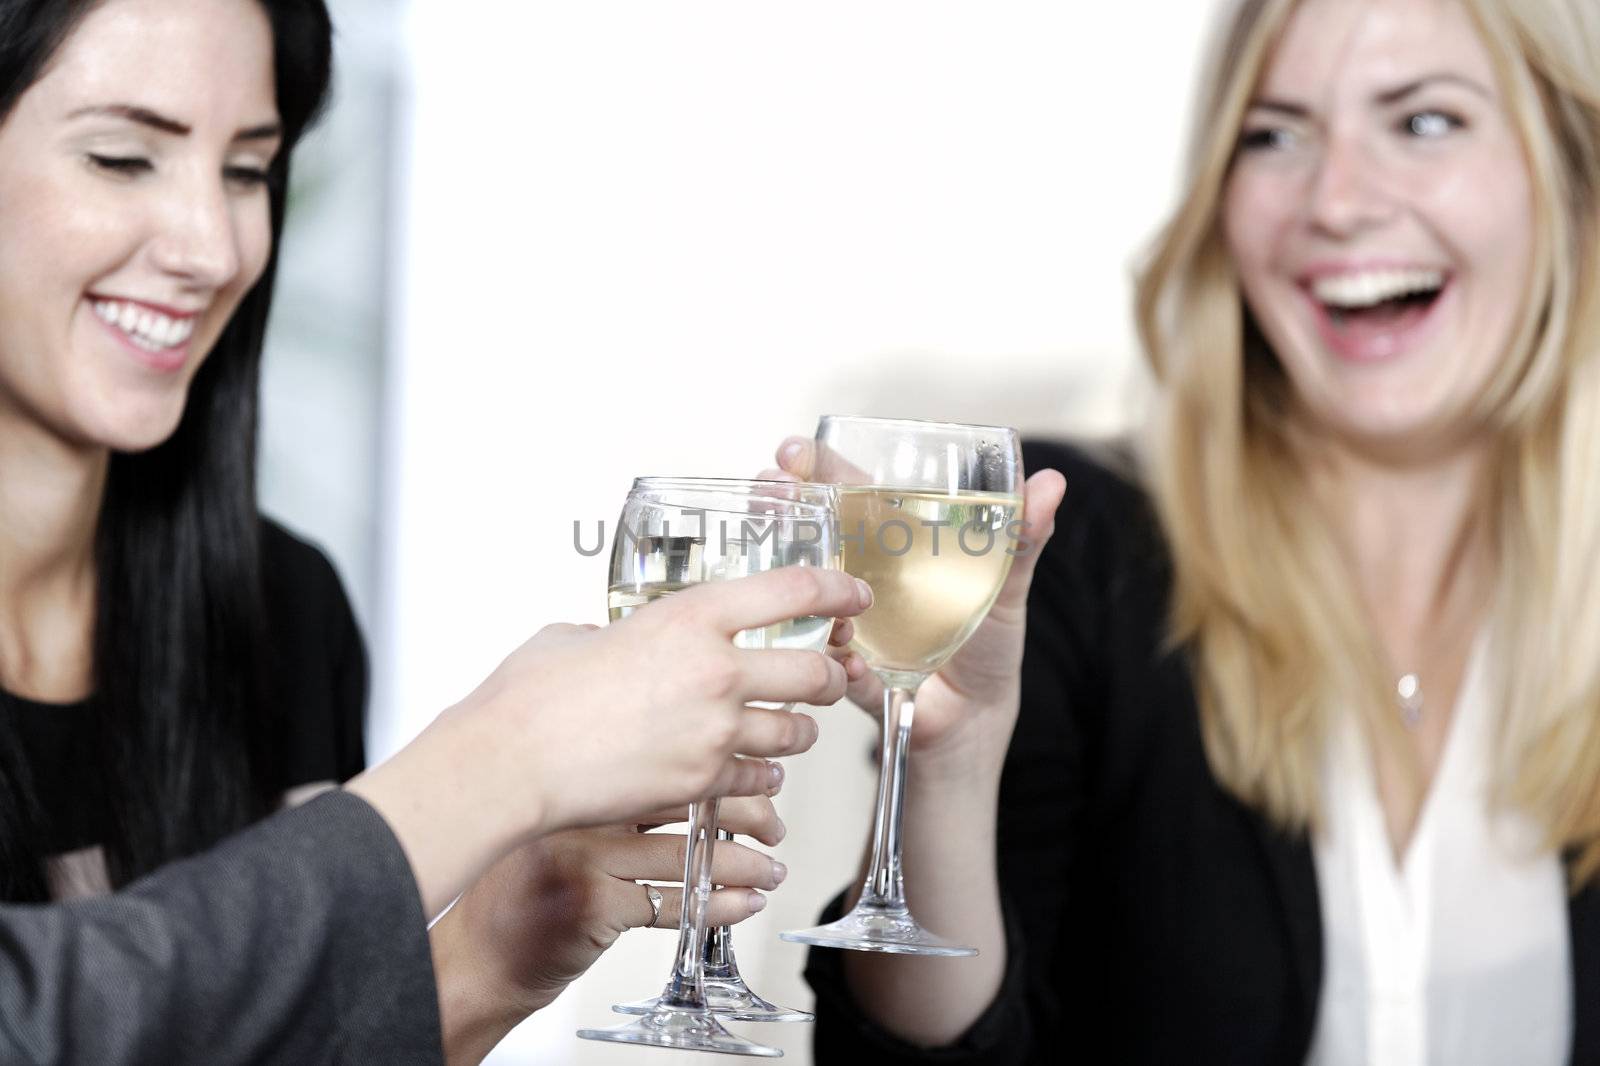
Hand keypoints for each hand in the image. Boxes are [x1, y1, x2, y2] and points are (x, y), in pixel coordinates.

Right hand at [431, 794, 788, 1063]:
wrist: (476, 957)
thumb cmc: (521, 892)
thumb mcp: (560, 826)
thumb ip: (609, 797)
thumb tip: (696, 773)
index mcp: (579, 781)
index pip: (670, 761)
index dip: (726, 771)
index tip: (762, 778)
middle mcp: (580, 811)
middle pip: (685, 799)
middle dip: (745, 812)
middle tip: (776, 825)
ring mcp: (584, 857)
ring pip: (686, 854)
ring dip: (743, 864)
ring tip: (773, 868)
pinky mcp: (592, 905)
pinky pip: (672, 904)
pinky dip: (717, 906)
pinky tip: (744, 903)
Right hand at [456, 565, 871, 836]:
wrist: (512, 761)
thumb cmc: (532, 697)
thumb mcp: (581, 635)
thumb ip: (618, 633)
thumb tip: (618, 642)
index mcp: (690, 617)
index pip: (792, 590)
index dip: (835, 589)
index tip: (852, 595)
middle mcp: (717, 671)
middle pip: (817, 671)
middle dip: (831, 675)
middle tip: (826, 676)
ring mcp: (716, 731)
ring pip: (798, 732)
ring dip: (797, 730)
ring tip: (782, 727)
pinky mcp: (704, 782)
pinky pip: (760, 778)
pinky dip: (760, 776)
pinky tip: (745, 771)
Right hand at [765, 437, 1065, 773]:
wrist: (978, 720)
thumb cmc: (987, 645)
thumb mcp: (1008, 586)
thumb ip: (1024, 537)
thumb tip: (1053, 484)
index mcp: (891, 548)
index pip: (848, 496)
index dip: (817, 469)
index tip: (793, 450)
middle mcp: (858, 580)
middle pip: (810, 534)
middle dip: (783, 506)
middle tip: (771, 486)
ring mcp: (849, 625)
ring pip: (804, 595)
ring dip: (793, 584)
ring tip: (802, 579)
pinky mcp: (854, 675)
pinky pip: (837, 666)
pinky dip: (842, 663)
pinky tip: (853, 659)